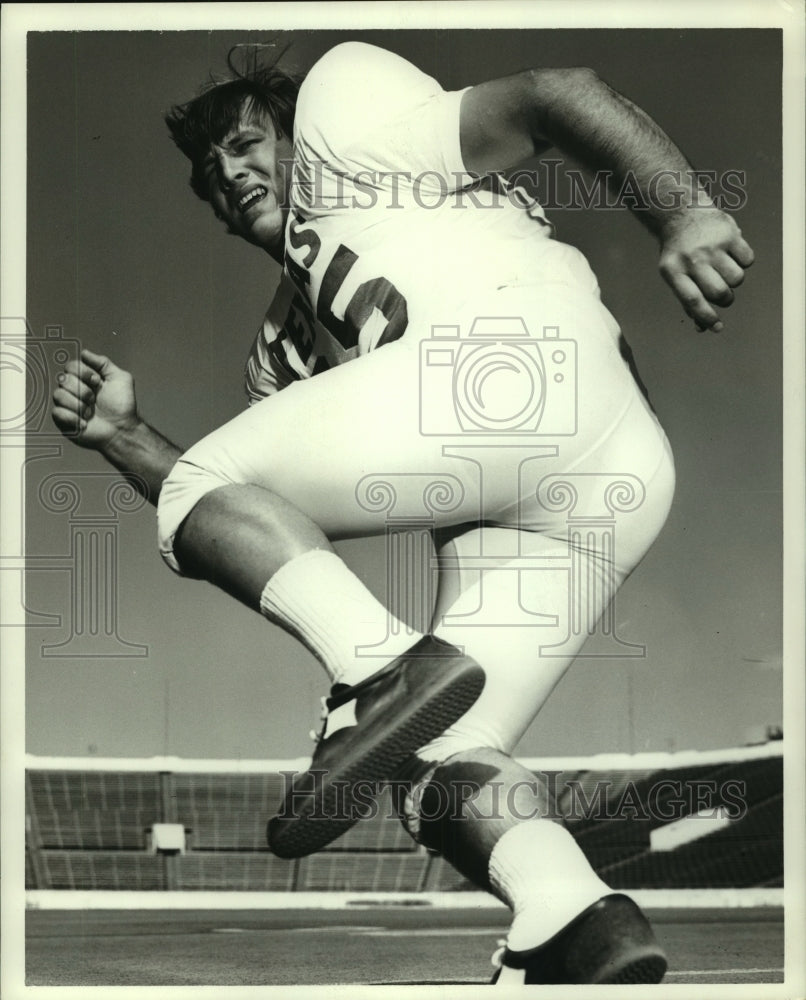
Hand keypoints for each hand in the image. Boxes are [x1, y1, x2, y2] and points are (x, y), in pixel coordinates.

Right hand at [51, 348, 139, 450]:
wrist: (122, 429)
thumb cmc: (122, 406)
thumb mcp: (120, 378)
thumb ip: (104, 363)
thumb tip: (84, 353)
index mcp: (84, 379)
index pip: (71, 366)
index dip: (84, 373)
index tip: (99, 382)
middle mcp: (73, 390)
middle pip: (63, 379)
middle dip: (83, 390)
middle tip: (95, 399)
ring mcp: (67, 405)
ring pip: (58, 395)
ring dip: (79, 404)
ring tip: (91, 413)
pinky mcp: (63, 420)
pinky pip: (57, 412)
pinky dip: (73, 418)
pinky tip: (85, 423)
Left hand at [658, 208, 753, 331]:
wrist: (682, 214)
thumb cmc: (679, 254)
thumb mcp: (675, 275)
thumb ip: (688, 301)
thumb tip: (704, 328)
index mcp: (673, 271)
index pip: (692, 300)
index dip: (707, 317)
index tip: (716, 326)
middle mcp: (692, 258)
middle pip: (719, 292)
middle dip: (725, 300)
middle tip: (722, 293)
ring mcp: (711, 245)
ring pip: (737, 279)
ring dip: (734, 280)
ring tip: (723, 269)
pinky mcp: (730, 234)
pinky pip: (748, 260)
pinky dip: (743, 262)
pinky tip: (731, 254)